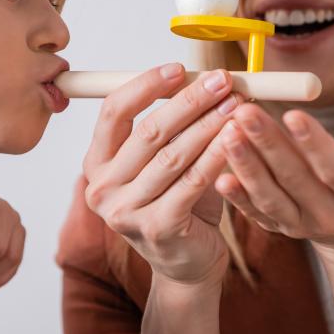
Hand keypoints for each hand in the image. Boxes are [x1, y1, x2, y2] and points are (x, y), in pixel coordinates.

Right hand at [83, 64, 239, 286]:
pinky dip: (216, 154)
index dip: (146, 85)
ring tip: (236, 103)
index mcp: (97, 163)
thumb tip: (203, 77)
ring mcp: (125, 212)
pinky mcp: (157, 228)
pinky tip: (235, 137)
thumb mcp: (166, 160)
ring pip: (172, 155)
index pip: (113, 111)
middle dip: (189, 101)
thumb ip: (173, 126)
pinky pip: (192, 182)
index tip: (180, 68)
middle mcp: (102, 188)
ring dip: (208, 124)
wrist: (188, 264)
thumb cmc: (178, 204)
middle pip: (147, 131)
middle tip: (221, 80)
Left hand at [216, 104, 333, 261]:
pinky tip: (218, 177)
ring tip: (227, 133)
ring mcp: (300, 223)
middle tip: (244, 112)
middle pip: (294, 178)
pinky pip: (255, 213)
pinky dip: (237, 198)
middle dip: (268, 144)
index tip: (293, 113)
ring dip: (246, 165)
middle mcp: (329, 214)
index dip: (314, 143)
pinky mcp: (278, 226)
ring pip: (270, 196)